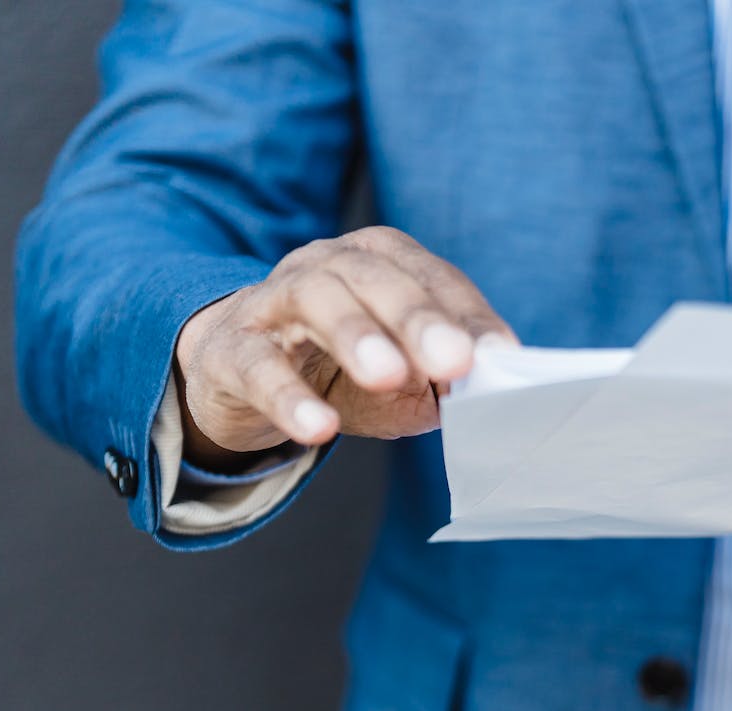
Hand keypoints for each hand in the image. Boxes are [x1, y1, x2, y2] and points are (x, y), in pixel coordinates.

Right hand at [172, 226, 514, 470]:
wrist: (239, 375)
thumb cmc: (338, 370)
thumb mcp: (403, 377)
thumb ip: (443, 381)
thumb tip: (485, 392)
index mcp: (380, 261)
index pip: (433, 279)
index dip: (469, 315)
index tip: (501, 354)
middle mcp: (326, 265)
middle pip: (376, 278)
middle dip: (419, 318)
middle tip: (455, 360)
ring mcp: (273, 301)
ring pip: (316, 300)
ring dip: (357, 336)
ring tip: (388, 377)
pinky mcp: (230, 348)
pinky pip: (258, 366)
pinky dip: (288, 396)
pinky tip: (318, 427)